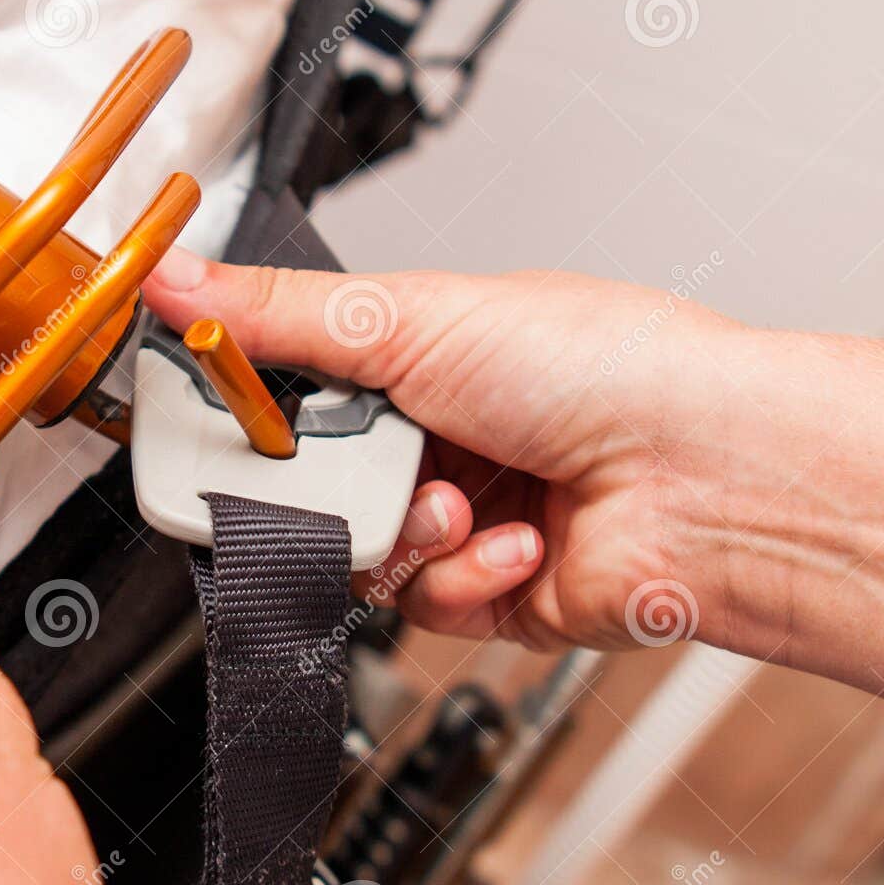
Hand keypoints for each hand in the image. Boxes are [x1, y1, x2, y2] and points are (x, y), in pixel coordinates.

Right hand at [144, 251, 743, 651]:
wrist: (707, 474)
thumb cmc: (601, 364)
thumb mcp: (411, 318)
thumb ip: (278, 315)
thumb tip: (176, 278)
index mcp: (416, 357)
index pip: (289, 394)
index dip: (249, 417)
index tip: (220, 426)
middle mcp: (437, 436)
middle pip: (313, 486)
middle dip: (332, 488)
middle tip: (359, 467)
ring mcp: (465, 516)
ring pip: (359, 555)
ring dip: (404, 535)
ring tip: (460, 503)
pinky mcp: (492, 594)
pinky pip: (420, 606)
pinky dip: (460, 579)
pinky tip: (514, 544)